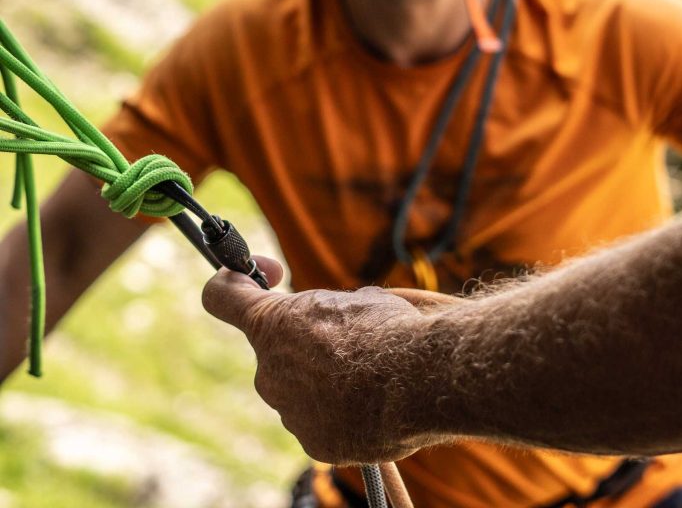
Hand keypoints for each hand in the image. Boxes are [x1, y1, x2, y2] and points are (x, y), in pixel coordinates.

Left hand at [202, 261, 456, 463]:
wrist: (422, 380)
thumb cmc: (389, 329)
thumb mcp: (350, 299)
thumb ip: (320, 312)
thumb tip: (328, 319)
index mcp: (271, 324)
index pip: (219, 296)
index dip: (234, 280)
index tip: (269, 276)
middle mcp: (269, 372)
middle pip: (273, 350)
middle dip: (302, 341)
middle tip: (347, 336)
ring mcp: (290, 413)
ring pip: (298, 388)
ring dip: (324, 378)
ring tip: (369, 372)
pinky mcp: (315, 444)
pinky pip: (319, 420)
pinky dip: (340, 411)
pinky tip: (373, 401)